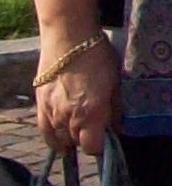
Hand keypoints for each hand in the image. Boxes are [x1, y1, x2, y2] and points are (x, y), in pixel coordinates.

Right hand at [34, 35, 117, 157]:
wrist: (69, 38)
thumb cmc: (98, 58)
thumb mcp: (115, 84)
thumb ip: (116, 110)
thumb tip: (118, 128)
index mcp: (91, 114)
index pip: (92, 147)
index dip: (101, 147)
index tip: (107, 140)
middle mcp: (68, 117)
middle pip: (76, 142)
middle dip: (87, 139)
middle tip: (95, 130)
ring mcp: (51, 111)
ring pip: (59, 138)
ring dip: (70, 138)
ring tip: (78, 134)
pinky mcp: (40, 103)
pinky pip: (44, 128)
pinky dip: (52, 136)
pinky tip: (59, 138)